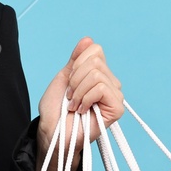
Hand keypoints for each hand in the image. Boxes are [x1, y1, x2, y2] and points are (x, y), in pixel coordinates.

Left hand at [37, 36, 122, 156]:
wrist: (53, 131)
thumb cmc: (56, 109)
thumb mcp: (64, 77)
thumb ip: (76, 58)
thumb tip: (88, 39)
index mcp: (99, 73)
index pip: (95, 50)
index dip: (77, 63)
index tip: (69, 82)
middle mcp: (110, 82)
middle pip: (95, 61)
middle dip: (75, 78)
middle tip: (71, 96)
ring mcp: (115, 95)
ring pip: (96, 74)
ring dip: (78, 91)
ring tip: (75, 105)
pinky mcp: (117, 108)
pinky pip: (101, 87)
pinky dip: (85, 98)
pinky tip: (82, 110)